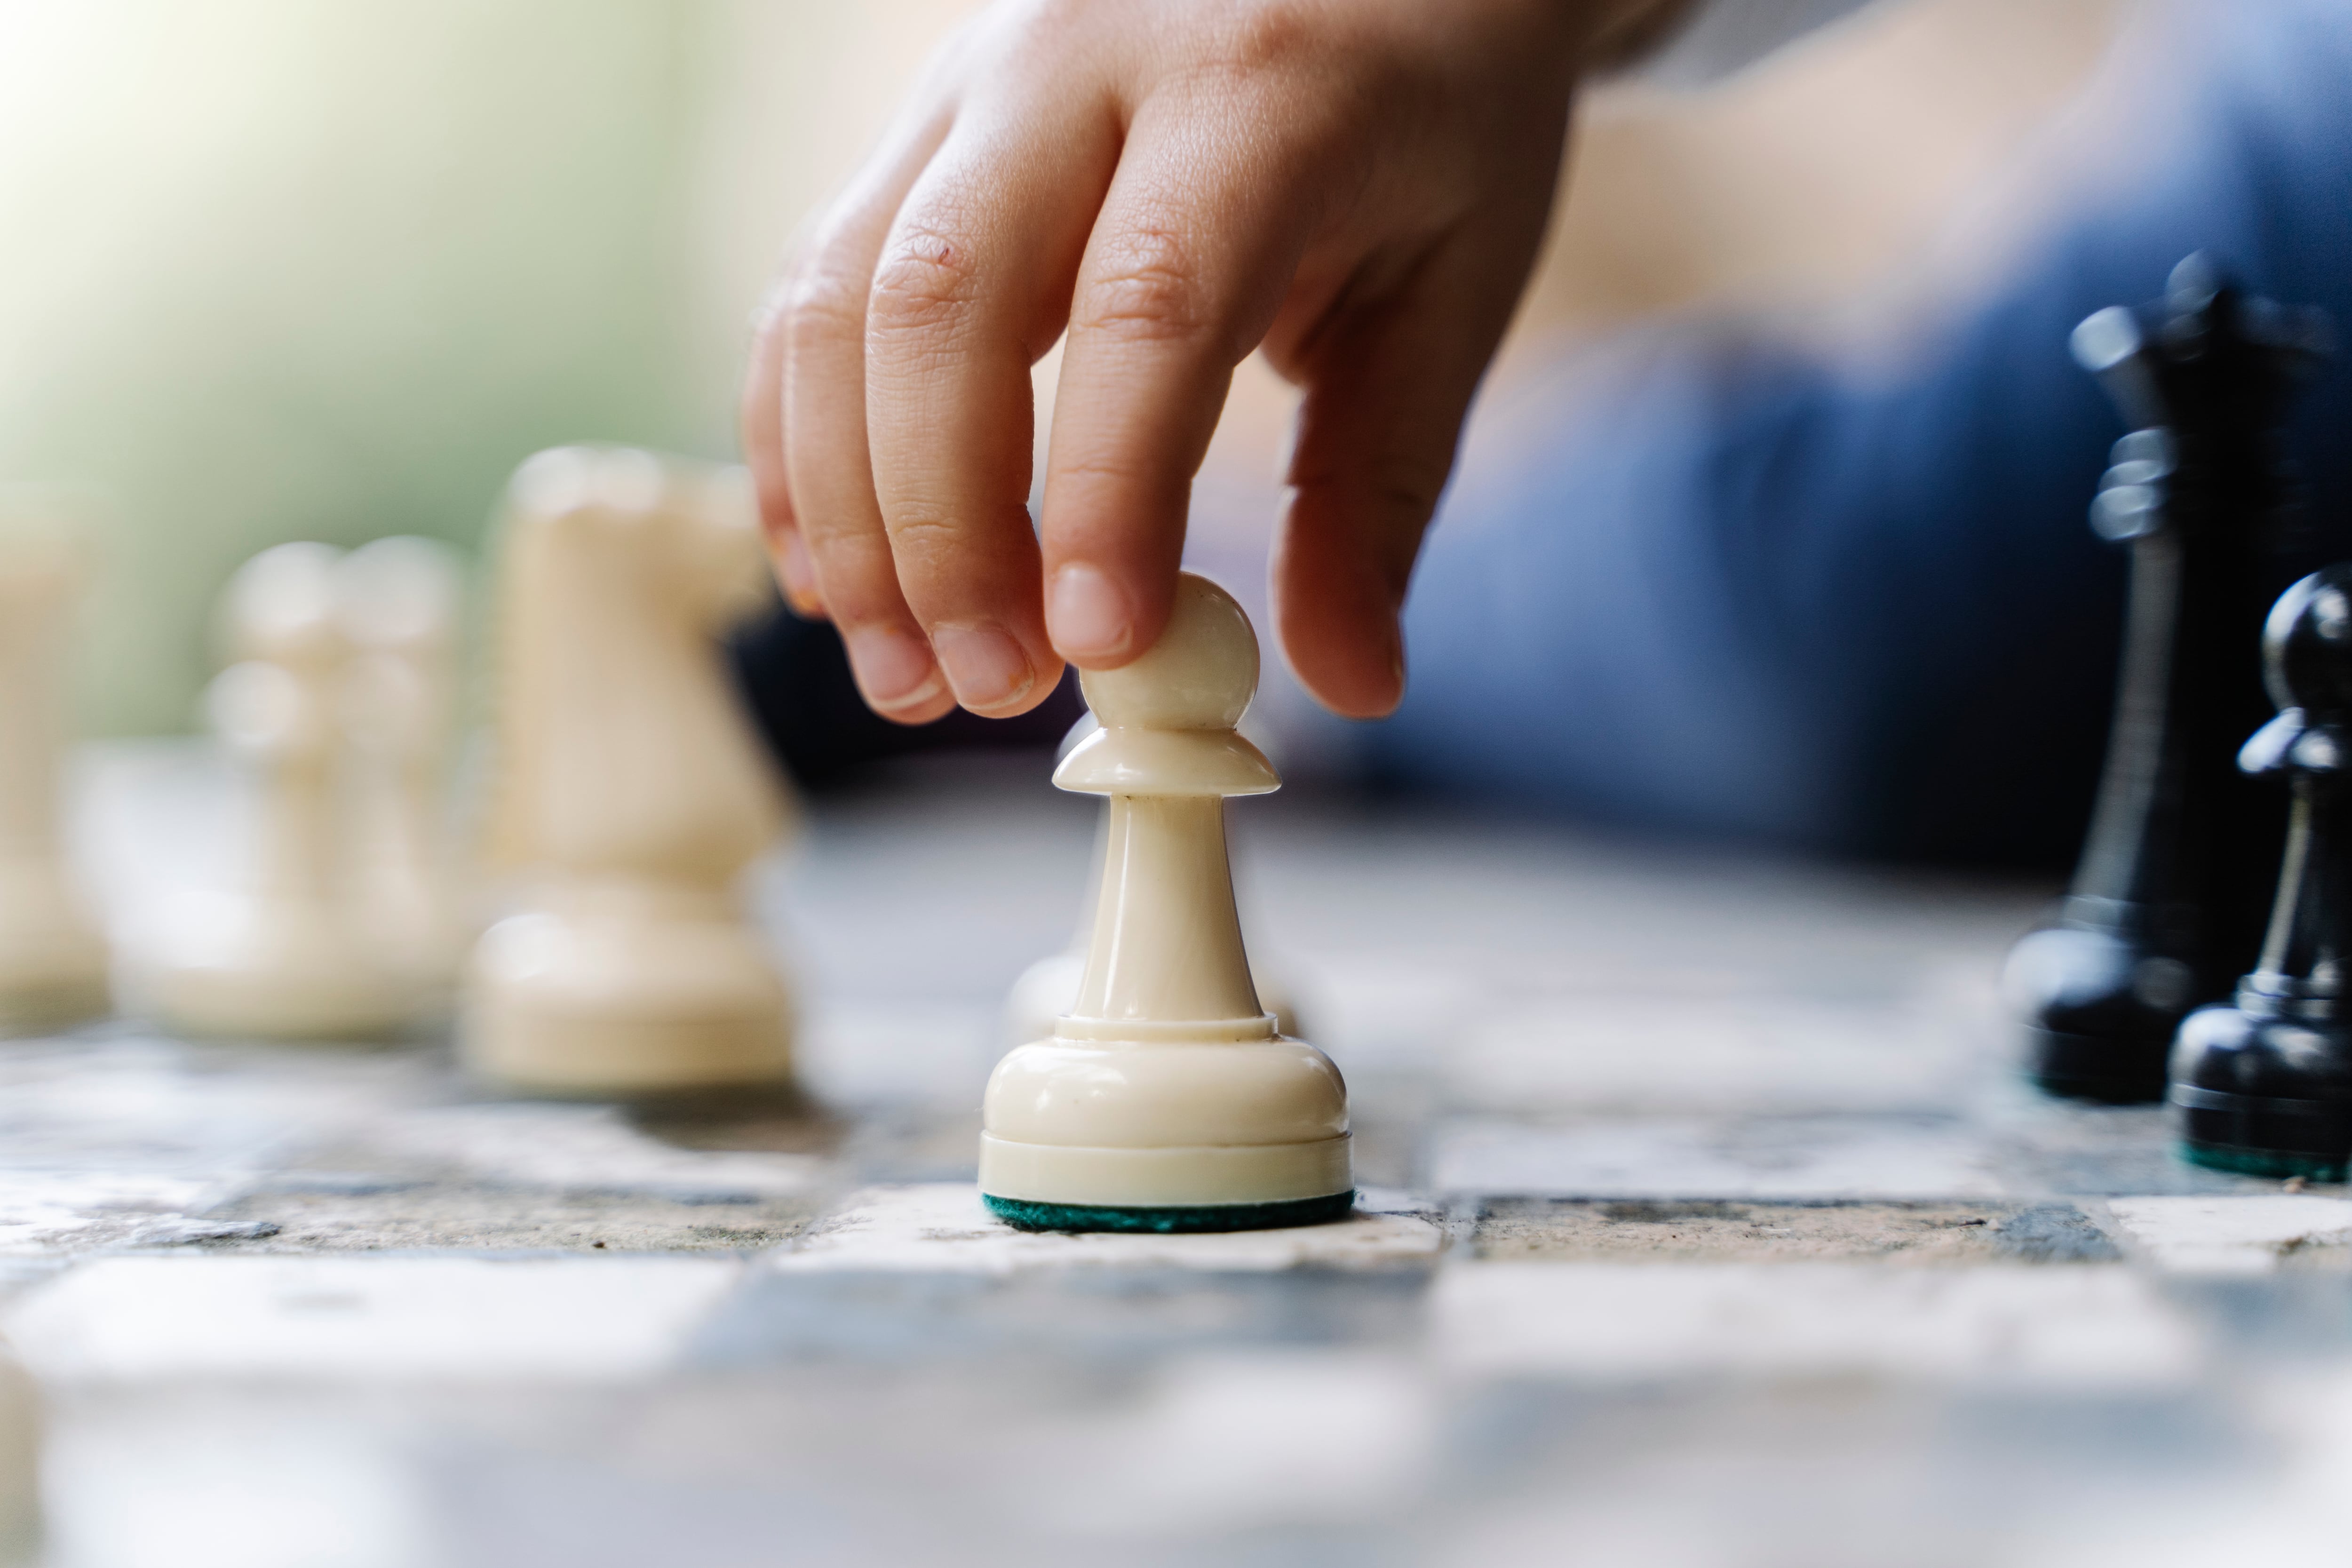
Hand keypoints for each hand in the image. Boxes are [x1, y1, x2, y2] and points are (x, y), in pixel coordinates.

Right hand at [745, 0, 1643, 721]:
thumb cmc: (1428, 118)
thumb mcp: (1451, 288)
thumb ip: (1382, 491)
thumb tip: (1351, 686)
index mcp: (1259, 92)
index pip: (1150, 302)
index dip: (1103, 488)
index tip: (1097, 647)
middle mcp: (1083, 59)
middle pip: (945, 296)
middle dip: (939, 522)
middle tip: (984, 689)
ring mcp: (971, 83)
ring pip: (841, 295)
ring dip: (850, 508)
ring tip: (905, 672)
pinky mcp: (911, 129)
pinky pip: (808, 288)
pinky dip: (799, 445)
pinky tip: (835, 577)